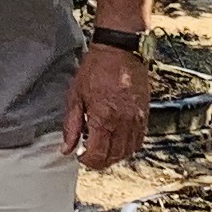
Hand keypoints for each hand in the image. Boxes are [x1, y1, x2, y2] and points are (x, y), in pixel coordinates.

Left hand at [65, 43, 151, 171]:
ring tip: (102, 147)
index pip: (98, 155)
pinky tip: (117, 140)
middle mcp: (123, 122)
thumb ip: (71, 125)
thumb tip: (66, 148)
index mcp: (103, 118)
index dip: (87, 161)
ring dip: (114, 156)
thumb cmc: (95, 69)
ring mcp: (136, 119)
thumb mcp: (75, 95)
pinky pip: (139, 140)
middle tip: (89, 154)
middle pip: (114, 157)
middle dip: (100, 161)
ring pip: (128, 151)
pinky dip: (128, 146)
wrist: (120, 50)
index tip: (80, 155)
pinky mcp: (145, 114)